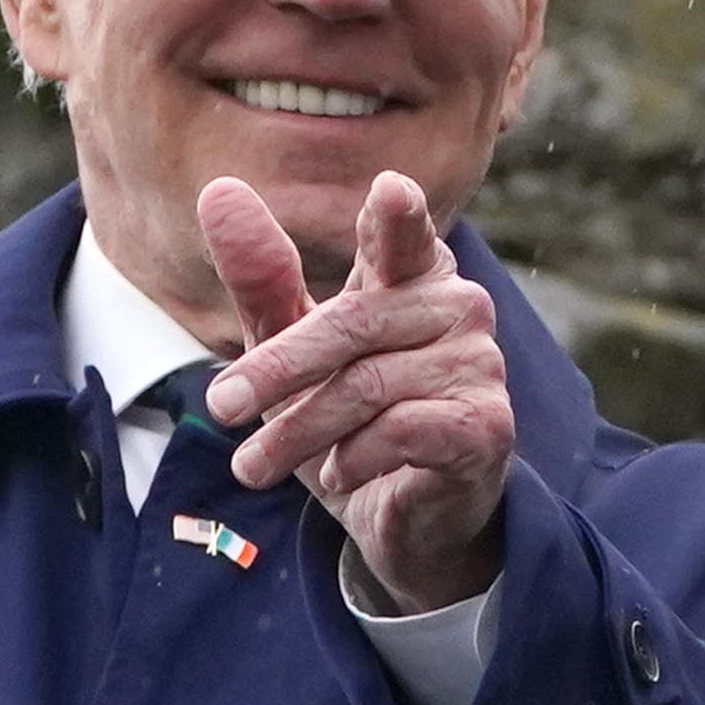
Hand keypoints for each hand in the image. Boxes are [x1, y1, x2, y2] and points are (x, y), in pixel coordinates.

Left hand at [193, 173, 512, 610]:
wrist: (406, 514)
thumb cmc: (349, 416)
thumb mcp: (290, 348)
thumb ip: (261, 277)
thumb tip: (218, 190)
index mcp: (414, 272)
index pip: (405, 234)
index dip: (398, 217)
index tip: (390, 190)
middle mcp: (459, 306)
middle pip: (352, 324)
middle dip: (278, 369)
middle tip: (220, 406)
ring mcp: (480, 364)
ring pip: (368, 387)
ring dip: (299, 432)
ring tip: (256, 466)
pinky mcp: (485, 425)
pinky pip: (400, 432)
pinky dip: (351, 460)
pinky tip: (339, 474)